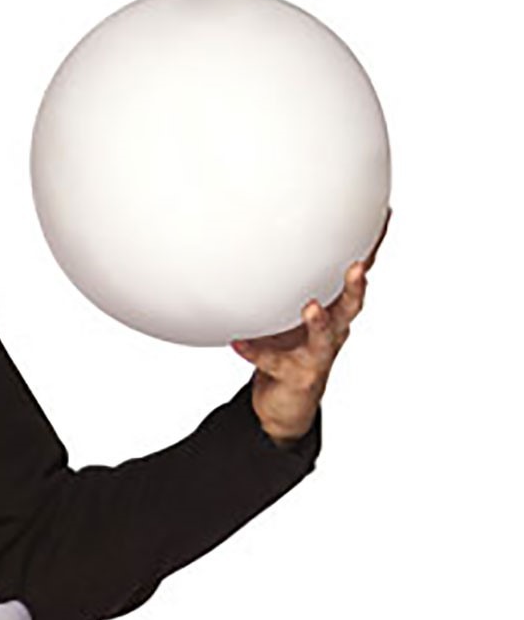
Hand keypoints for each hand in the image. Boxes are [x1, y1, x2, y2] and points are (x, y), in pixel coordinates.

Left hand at [230, 206, 390, 444]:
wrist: (286, 403)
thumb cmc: (293, 347)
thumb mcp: (296, 311)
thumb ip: (292, 281)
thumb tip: (273, 232)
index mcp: (337, 311)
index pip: (357, 275)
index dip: (372, 248)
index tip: (381, 216)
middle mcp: (334, 332)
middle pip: (351, 306)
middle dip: (356, 287)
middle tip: (356, 268)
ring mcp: (316, 355)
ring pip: (323, 338)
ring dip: (319, 322)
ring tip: (311, 308)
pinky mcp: (295, 376)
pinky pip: (272, 361)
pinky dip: (255, 351)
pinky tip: (238, 342)